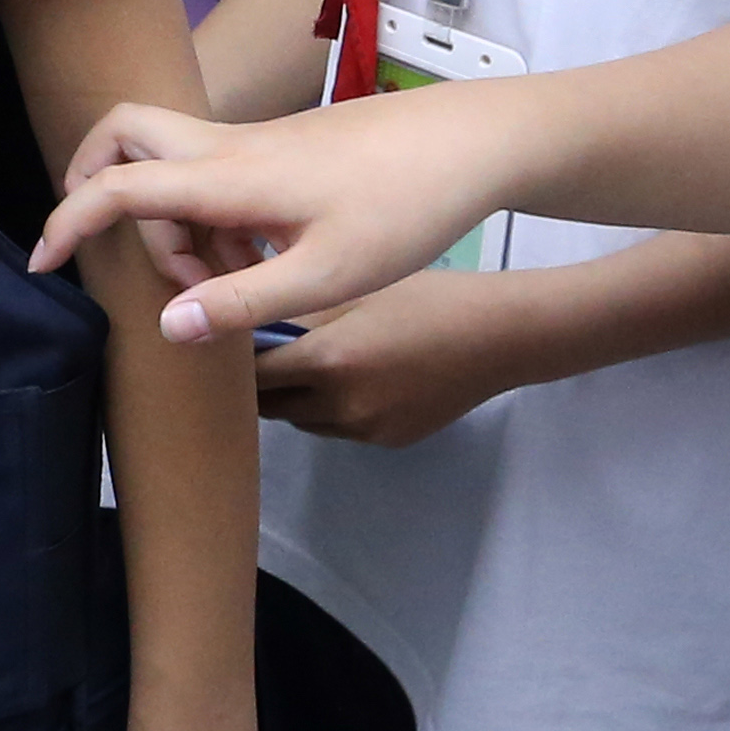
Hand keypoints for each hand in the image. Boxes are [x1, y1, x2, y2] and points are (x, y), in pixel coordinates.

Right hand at [33, 93, 526, 342]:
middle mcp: (229, 148)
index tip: (40, 263)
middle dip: (98, 186)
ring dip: (171, 217)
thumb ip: (240, 302)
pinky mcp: (283, 147)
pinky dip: (210, 212)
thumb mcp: (325, 276)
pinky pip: (213, 169)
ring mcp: (257, 141)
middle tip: (130, 257)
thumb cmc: (406, 208)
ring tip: (225, 279)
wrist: (474, 143)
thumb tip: (167, 326)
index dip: (66, 222)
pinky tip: (263, 257)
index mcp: (228, 178)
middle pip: (123, 135)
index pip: (117, 187)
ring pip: (171, 159)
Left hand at [254, 267, 537, 448]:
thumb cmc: (427, 297)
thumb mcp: (356, 289)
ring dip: (296, 399)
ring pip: (304, 421)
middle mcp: (342, 405)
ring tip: (310, 363)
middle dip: (260, 385)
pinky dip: (332, 409)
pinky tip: (354, 378)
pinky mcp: (387, 441)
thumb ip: (297, 311)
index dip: (236, 363)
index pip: (254, 376)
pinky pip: (339, 429)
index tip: (229, 345)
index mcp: (329, 361)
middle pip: (271, 408)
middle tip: (261, 355)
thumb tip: (247, 320)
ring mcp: (366, 430)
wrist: (500, 336)